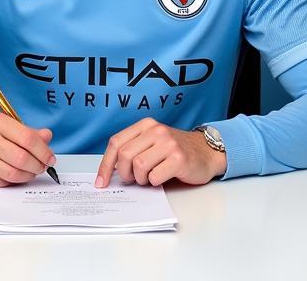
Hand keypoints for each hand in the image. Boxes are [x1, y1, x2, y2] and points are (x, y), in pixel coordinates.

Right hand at [0, 113, 55, 186]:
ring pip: (13, 173)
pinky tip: (17, 175)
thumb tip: (47, 136)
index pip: (28, 138)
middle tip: (43, 167)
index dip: (43, 150)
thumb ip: (27, 132)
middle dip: (37, 165)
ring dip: (28, 175)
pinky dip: (14, 181)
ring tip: (32, 172)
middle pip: (22, 158)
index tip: (50, 158)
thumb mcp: (6, 125)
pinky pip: (3, 182)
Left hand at [95, 119, 225, 188]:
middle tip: (133, 180)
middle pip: (124, 155)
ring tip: (150, 177)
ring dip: (141, 179)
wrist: (205, 152)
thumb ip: (133, 150)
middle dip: (125, 174)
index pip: (116, 142)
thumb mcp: (152, 143)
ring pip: (138, 166)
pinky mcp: (178, 158)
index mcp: (145, 125)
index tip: (101, 182)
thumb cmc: (175, 151)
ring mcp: (168, 143)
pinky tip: (163, 177)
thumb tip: (110, 172)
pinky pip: (155, 176)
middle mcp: (156, 130)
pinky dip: (155, 182)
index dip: (106, 165)